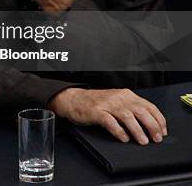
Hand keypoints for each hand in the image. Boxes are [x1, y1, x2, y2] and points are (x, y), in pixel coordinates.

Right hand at [49, 87, 167, 144]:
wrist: (73, 99)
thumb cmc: (96, 103)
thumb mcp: (117, 102)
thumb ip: (131, 109)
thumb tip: (150, 124)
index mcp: (126, 95)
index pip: (148, 105)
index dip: (158, 119)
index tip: (162, 131)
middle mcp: (118, 98)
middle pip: (140, 111)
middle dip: (151, 126)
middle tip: (156, 138)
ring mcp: (107, 104)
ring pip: (127, 117)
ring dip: (137, 130)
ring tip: (142, 141)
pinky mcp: (96, 112)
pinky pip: (110, 122)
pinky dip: (118, 131)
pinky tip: (123, 138)